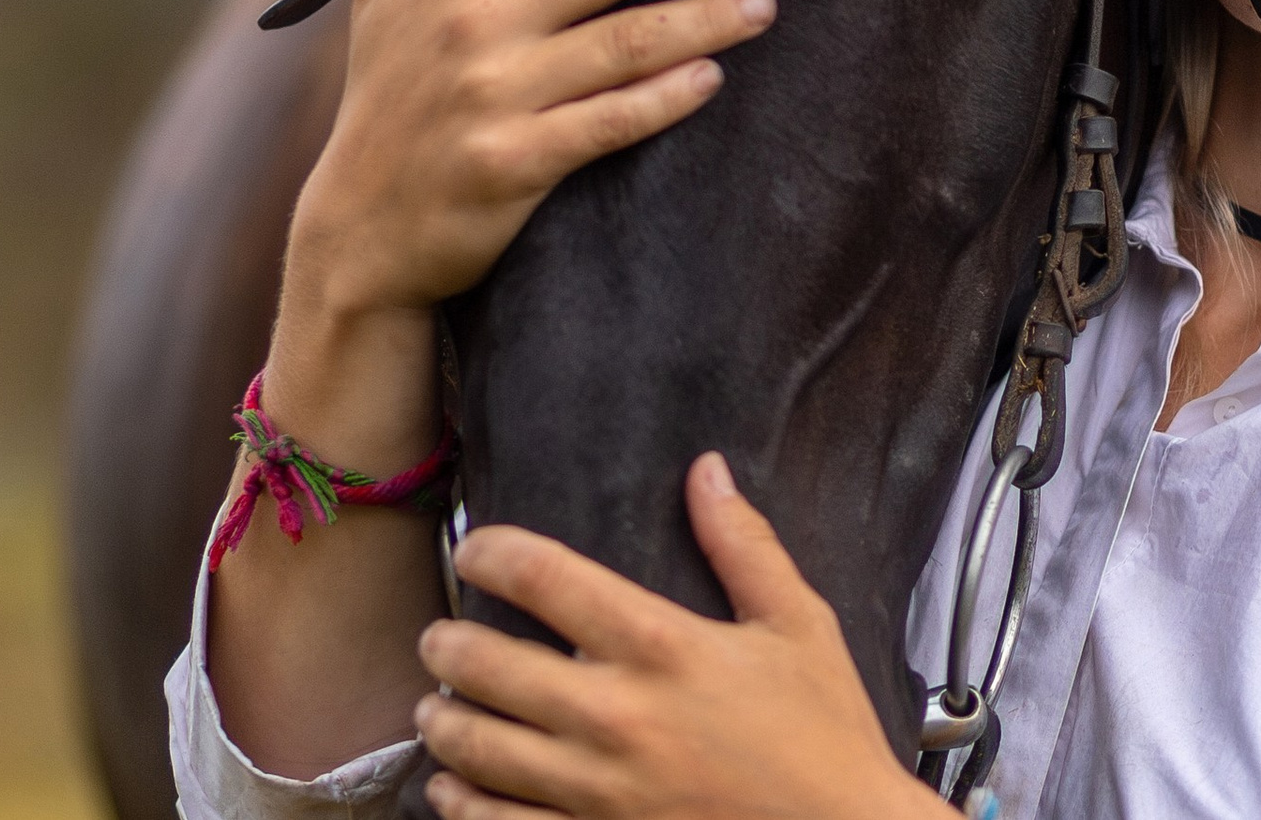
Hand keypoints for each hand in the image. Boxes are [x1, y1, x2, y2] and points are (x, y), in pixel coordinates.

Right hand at [291, 0, 777, 321]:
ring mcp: (498, 95)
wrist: (358, 232)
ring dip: (702, 18)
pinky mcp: (516, 162)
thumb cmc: (384, 104)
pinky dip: (661, 100)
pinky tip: (712, 78)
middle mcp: (479, 24)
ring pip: (624, 42)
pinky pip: (606, 123)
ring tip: (764, 2)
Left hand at [413, 456, 946, 819]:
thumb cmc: (825, 736)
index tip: (478, 548)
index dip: (495, 552)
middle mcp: (618, 716)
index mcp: (664, 648)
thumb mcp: (799, 623)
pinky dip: (461, 803)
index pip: (548, 579)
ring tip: (435, 706)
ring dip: (444, 721)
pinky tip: (452, 787)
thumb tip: (708, 474)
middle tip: (441, 637)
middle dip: (450, 644)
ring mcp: (598, 789)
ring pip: (479, 749)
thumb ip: (745, 545)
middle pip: (490, 665)